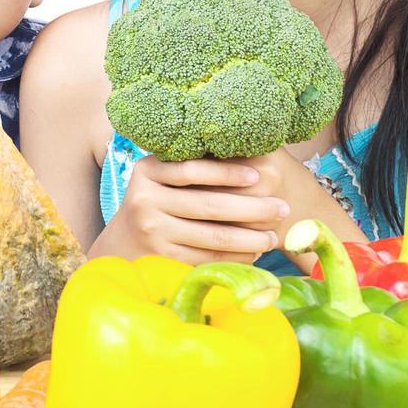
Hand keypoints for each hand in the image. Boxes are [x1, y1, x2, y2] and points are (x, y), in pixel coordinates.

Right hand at [93, 155, 289, 264]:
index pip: (193, 169)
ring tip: (273, 237)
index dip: (227, 173)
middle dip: (252, 208)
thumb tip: (248, 149)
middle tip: (282, 208)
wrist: (124, 239)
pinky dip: (234, 257)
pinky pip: (207, 258)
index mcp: (147, 171)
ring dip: (249, 238)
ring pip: (212, 236)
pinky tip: (253, 254)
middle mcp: (145, 200)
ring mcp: (152, 231)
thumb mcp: (163, 177)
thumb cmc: (159, 200)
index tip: (258, 176)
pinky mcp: (161, 258)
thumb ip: (193, 166)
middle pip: (208, 205)